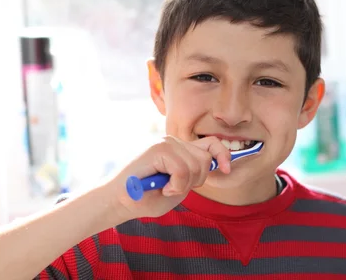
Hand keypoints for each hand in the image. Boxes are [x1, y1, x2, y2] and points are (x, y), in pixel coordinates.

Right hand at [105, 136, 230, 221]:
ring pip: (195, 165)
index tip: (226, 169)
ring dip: (182, 185)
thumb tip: (213, 163)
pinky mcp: (158, 148)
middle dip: (196, 180)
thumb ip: (193, 176)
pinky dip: (175, 185)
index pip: (210, 143)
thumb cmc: (146, 198)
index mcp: (180, 150)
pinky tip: (160, 187)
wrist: (118, 202)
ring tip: (164, 188)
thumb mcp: (178, 189)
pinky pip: (182, 170)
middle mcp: (174, 143)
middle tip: (174, 188)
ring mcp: (165, 143)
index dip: (222, 154)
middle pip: (205, 158)